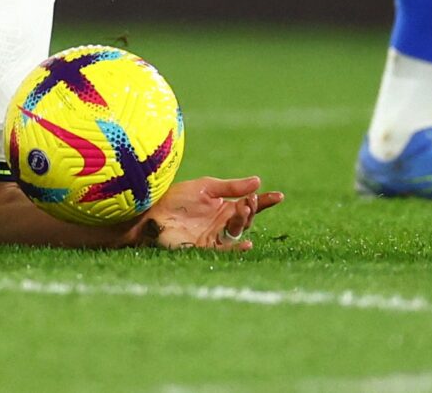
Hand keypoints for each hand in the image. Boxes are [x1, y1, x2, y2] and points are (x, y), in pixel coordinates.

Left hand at [127, 176, 281, 250]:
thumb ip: (231, 186)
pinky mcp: (207, 247)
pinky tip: (248, 243)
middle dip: (250, 209)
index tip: (280, 196)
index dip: (265, 201)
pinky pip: (227, 249)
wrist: (152, 213)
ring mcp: (216, 235)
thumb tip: (258, 181)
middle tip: (248, 202)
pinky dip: (238, 247)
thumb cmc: (176, 198)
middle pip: (246, 217)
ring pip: (238, 231)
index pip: (249, 203)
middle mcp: (222, 221)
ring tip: (242, 209)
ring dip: (244, 221)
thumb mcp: (206, 187)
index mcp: (223, 205)